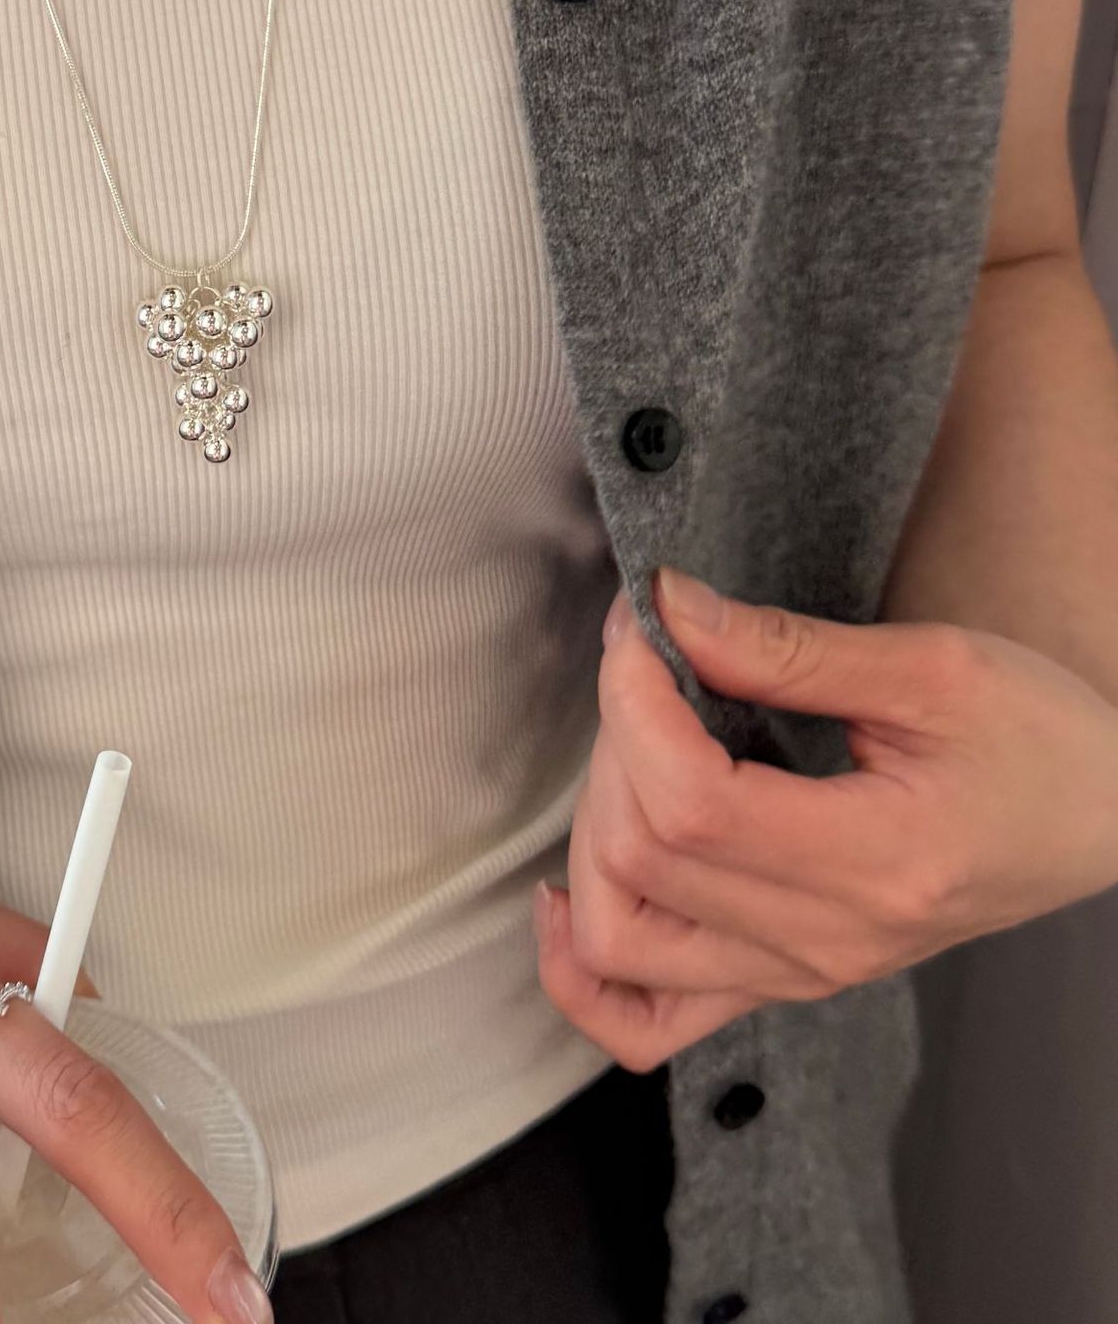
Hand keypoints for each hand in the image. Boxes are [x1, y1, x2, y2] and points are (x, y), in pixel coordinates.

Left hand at [530, 565, 1117, 1071]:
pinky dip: (582, 969)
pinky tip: (571, 894)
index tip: (639, 627)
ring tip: (631, 749)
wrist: (1104, 817)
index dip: (632, 705)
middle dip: (613, 741)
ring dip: (589, 831)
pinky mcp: (778, 981)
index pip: (690, 805)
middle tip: (645, 663)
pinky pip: (645, 1023)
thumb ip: (786, 647)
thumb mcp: (935, 668)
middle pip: (641, 859)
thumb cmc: (1039, 739)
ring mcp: (798, 973)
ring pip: (620, 939)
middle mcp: (828, 940)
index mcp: (878, 863)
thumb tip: (669, 611)